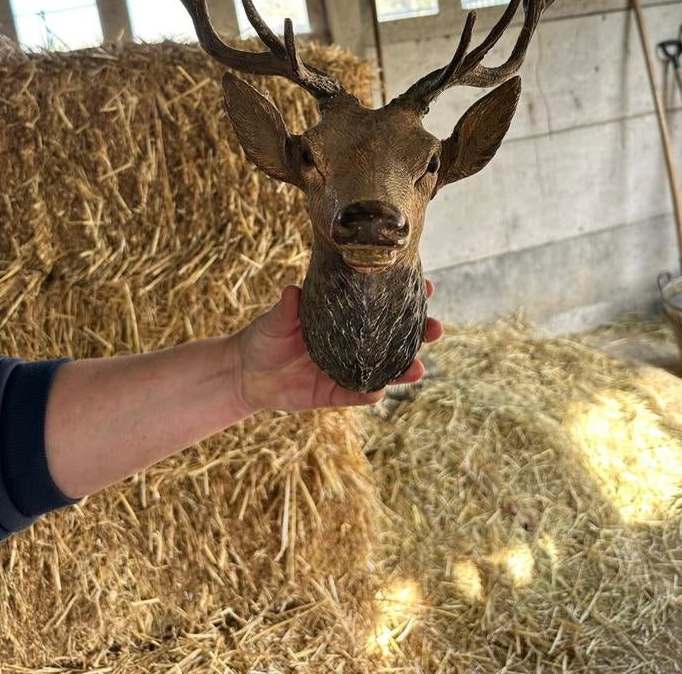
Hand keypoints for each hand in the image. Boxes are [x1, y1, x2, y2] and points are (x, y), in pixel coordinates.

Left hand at [230, 283, 441, 412]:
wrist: (245, 375)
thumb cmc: (263, 337)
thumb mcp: (274, 320)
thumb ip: (286, 309)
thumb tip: (292, 291)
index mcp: (345, 316)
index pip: (381, 304)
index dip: (406, 295)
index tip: (426, 286)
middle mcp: (353, 342)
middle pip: (395, 337)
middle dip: (419, 333)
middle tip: (436, 328)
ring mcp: (347, 368)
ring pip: (385, 369)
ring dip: (404, 369)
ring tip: (418, 368)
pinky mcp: (335, 394)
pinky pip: (358, 395)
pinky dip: (370, 394)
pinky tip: (381, 391)